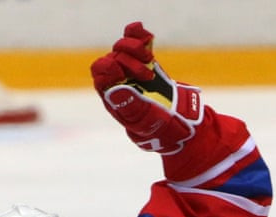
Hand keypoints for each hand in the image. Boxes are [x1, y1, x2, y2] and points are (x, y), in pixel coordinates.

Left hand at [90, 22, 202, 154]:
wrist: (175, 117)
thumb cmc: (156, 124)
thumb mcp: (144, 119)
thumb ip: (129, 105)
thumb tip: (114, 89)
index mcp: (110, 94)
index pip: (100, 73)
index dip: (110, 70)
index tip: (124, 75)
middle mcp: (116, 78)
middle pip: (111, 58)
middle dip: (129, 63)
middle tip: (148, 77)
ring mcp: (129, 67)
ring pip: (121, 47)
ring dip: (135, 48)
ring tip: (149, 60)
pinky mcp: (143, 59)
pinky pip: (135, 40)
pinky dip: (138, 34)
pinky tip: (147, 36)